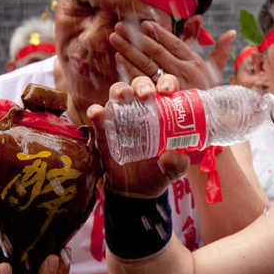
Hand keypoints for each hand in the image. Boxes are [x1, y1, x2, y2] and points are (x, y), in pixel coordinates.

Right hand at [87, 74, 190, 197]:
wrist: (137, 190)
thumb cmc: (160, 171)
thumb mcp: (174, 168)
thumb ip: (177, 163)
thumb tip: (173, 156)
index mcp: (163, 111)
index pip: (166, 89)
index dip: (167, 83)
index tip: (168, 90)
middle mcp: (142, 109)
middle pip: (141, 86)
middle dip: (143, 85)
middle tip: (146, 94)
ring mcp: (121, 117)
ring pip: (118, 94)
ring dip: (120, 90)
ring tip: (122, 95)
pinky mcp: (105, 131)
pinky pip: (98, 118)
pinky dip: (96, 113)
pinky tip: (97, 113)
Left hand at [109, 17, 235, 90]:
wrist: (209, 126)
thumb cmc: (211, 96)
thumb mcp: (217, 73)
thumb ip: (220, 52)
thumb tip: (232, 32)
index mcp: (195, 64)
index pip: (174, 44)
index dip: (159, 33)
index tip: (144, 24)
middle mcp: (183, 73)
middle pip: (156, 52)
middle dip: (137, 38)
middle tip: (120, 27)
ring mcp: (170, 87)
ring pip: (146, 65)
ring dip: (128, 50)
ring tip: (114, 38)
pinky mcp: (159, 100)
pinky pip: (141, 82)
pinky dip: (129, 69)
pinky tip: (118, 58)